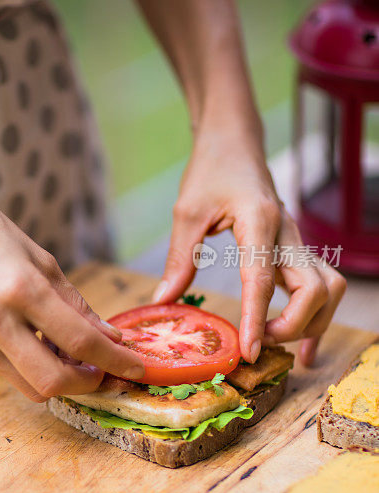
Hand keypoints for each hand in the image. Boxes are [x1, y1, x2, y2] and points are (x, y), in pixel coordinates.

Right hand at [0, 177, 144, 401]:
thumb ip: (75, 303)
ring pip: (31, 387)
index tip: (138, 367)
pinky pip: (9, 374)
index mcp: (19, 288)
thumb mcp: (40, 258)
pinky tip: (42, 347)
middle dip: (89, 384)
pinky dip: (34, 368)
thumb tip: (109, 337)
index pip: (79, 340)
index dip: (115, 359)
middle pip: (54, 382)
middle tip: (105, 369)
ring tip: (76, 358)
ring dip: (62, 381)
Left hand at [152, 128, 345, 365]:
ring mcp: (297, 240)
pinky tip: (299, 340)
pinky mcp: (297, 246)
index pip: (263, 279)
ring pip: (330, 289)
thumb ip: (180, 258)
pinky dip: (315, 315)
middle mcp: (288, 232)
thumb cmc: (211, 169)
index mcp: (259, 220)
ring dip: (313, 323)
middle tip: (258, 344)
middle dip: (293, 327)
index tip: (248, 351)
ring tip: (284, 349)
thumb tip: (164, 301)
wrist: (235, 141)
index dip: (257, 319)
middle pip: (315, 290)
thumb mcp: (187, 211)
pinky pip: (321, 285)